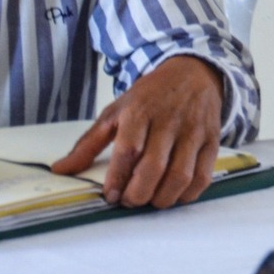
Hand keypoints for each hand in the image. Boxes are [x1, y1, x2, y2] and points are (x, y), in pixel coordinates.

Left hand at [52, 56, 223, 209]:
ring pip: (181, 176)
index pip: (128, 150)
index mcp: (140, 111)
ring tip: (150, 199)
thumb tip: (61, 170)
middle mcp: (169, 120)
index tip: (110, 195)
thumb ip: (88, 143)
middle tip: (129, 200)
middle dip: (138, 194)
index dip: (118, 179)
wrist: (194, 73)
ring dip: (162, 198)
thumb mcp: (116, 111)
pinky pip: (203, 176)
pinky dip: (188, 194)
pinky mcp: (212, 141)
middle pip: (154, 168)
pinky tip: (174, 194)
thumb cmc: (150, 96)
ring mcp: (194, 131)